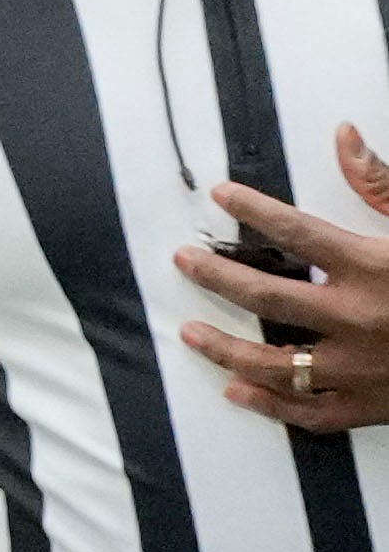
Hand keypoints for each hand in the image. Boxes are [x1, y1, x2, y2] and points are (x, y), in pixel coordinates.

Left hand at [181, 135, 388, 428]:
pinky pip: (305, 412)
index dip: (253, 210)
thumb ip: (385, 185)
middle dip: (216, 276)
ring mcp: (360, 369)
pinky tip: (236, 389)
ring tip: (191, 331)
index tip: (222, 196)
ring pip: (271, 364)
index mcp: (377, 267)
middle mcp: (360, 320)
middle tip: (184, 261)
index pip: (296, 232)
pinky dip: (266, 404)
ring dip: (223, 348)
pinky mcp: (368, 407)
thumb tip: (344, 139)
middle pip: (266, 297)